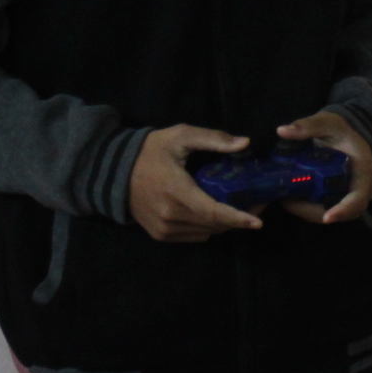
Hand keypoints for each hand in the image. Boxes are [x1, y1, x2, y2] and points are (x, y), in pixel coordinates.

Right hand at [128, 125, 262, 242]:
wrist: (114, 171)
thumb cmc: (150, 151)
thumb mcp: (180, 136)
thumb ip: (213, 139)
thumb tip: (244, 143)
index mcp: (176, 191)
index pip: (213, 212)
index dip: (238, 218)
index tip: (258, 222)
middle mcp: (170, 215)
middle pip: (214, 224)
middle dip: (238, 218)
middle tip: (255, 203)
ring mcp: (164, 228)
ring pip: (206, 232)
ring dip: (222, 223)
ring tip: (234, 206)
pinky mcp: (160, 235)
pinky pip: (194, 236)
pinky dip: (206, 227)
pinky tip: (210, 211)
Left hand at [275, 110, 371, 224]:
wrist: (345, 138)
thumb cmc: (340, 131)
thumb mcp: (327, 123)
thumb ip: (308, 126)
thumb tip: (282, 130)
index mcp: (362, 172)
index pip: (358, 198)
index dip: (344, 210)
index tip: (328, 218)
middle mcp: (359, 190)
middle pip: (341, 213)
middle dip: (313, 211)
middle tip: (287, 202)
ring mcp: (348, 198)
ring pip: (328, 214)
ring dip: (306, 211)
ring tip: (284, 198)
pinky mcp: (336, 201)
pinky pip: (322, 210)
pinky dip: (305, 208)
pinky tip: (289, 198)